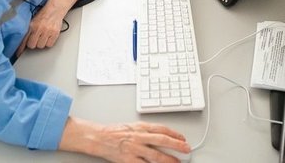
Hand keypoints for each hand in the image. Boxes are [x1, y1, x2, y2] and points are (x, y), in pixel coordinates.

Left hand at [17, 0, 77, 53]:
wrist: (55, 9)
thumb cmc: (43, 15)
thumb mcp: (33, 21)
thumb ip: (28, 31)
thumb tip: (23, 43)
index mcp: (31, 25)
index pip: (24, 40)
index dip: (21, 49)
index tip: (18, 54)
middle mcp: (39, 28)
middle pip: (32, 45)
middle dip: (33, 44)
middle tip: (36, 39)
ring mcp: (47, 31)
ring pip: (41, 46)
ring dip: (41, 43)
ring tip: (43, 36)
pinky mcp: (55, 33)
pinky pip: (49, 45)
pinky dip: (49, 42)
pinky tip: (48, 37)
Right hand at [60, 118, 190, 162]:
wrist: (97, 137)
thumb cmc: (113, 132)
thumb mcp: (131, 126)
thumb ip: (145, 130)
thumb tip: (161, 135)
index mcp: (140, 127)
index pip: (162, 129)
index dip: (175, 134)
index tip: (183, 138)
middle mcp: (139, 137)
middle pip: (163, 141)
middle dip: (177, 146)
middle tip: (187, 149)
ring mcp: (134, 150)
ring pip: (156, 156)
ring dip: (169, 160)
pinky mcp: (128, 160)